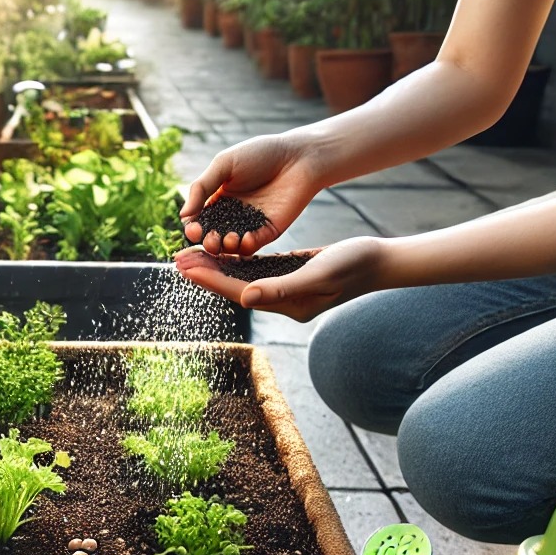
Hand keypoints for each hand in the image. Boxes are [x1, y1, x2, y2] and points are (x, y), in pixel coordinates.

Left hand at [173, 237, 391, 320]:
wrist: (379, 262)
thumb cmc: (353, 266)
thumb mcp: (317, 274)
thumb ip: (281, 287)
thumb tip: (245, 298)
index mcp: (286, 303)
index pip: (238, 291)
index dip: (209, 279)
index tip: (183, 267)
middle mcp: (283, 300)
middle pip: (235, 286)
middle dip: (206, 273)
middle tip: (176, 259)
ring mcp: (288, 289)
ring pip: (244, 278)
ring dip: (218, 266)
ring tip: (192, 255)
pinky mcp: (292, 275)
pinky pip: (259, 271)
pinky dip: (239, 261)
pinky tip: (224, 251)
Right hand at [180, 133, 324, 254]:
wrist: (298, 156)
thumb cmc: (260, 154)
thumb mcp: (224, 164)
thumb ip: (201, 188)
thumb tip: (183, 216)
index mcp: (217, 198)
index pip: (199, 219)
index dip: (194, 227)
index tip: (193, 229)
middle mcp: (231, 214)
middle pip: (212, 236)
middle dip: (207, 241)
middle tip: (209, 240)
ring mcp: (250, 224)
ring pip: (230, 245)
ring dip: (225, 247)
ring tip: (227, 240)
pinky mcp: (268, 230)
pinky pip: (253, 245)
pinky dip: (246, 246)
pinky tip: (245, 239)